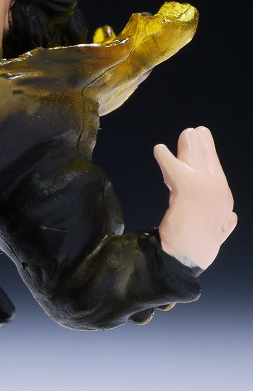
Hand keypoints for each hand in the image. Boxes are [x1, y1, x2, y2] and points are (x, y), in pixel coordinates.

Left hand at [154, 126, 236, 269]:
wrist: (189, 259)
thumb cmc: (196, 250)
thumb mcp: (216, 233)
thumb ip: (224, 223)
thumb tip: (232, 218)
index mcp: (224, 203)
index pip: (216, 175)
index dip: (208, 159)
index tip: (203, 144)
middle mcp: (219, 195)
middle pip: (210, 164)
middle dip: (203, 147)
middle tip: (196, 131)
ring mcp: (207, 191)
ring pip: (196, 162)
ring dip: (190, 146)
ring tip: (187, 133)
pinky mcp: (190, 190)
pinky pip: (175, 169)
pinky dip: (166, 158)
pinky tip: (158, 149)